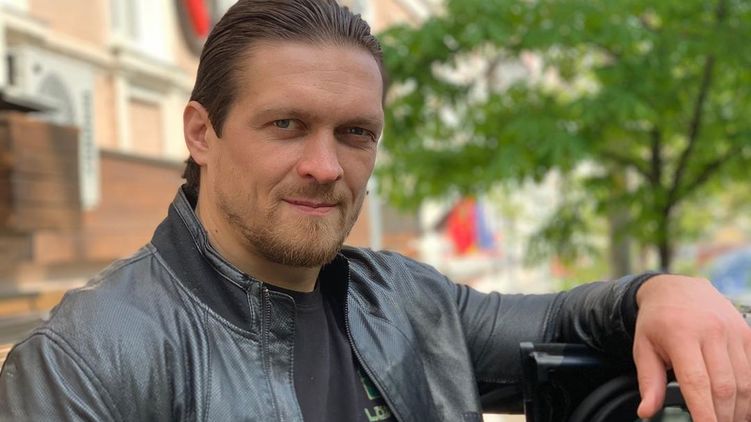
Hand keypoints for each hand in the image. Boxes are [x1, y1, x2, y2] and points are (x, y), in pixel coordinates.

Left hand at [633, 274, 750, 421]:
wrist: (677, 288)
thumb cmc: (658, 320)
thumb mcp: (643, 346)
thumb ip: (648, 380)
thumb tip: (647, 411)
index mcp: (681, 334)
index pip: (697, 382)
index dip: (704, 412)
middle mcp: (711, 331)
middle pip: (725, 386)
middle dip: (723, 416)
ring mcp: (733, 330)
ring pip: (744, 381)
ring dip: (740, 408)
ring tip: (729, 420)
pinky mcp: (747, 331)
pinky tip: (743, 405)